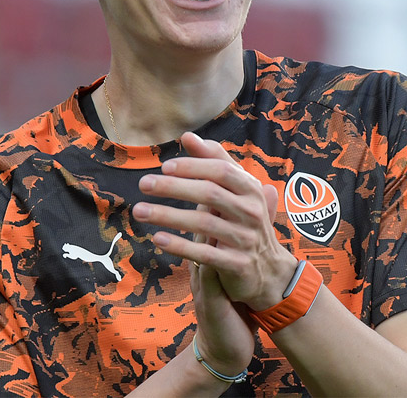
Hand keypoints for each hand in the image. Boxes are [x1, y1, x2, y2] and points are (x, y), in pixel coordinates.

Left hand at [135, 132, 296, 310]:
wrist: (267, 269)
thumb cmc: (243, 220)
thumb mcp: (235, 190)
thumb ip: (213, 162)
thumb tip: (187, 136)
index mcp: (251, 190)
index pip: (222, 170)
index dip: (193, 166)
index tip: (164, 166)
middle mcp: (252, 212)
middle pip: (210, 194)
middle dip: (174, 187)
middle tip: (143, 184)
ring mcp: (246, 238)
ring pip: (204, 223)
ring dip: (168, 216)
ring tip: (139, 211)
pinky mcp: (237, 264)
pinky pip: (205, 254)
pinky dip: (180, 245)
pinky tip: (157, 239)